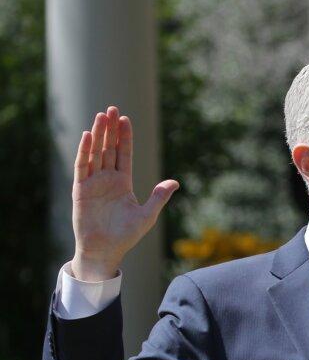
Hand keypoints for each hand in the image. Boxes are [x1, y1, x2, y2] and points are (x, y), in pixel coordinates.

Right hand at [71, 106, 178, 280]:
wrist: (106, 250)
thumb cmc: (126, 235)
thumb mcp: (148, 214)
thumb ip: (159, 197)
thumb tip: (175, 182)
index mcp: (123, 183)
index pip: (124, 154)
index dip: (124, 137)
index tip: (126, 119)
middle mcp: (107, 179)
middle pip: (109, 148)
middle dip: (111, 129)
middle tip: (112, 108)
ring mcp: (93, 183)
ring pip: (95, 153)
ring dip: (98, 134)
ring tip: (101, 116)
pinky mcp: (81, 189)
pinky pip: (82, 166)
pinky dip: (85, 151)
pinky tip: (88, 136)